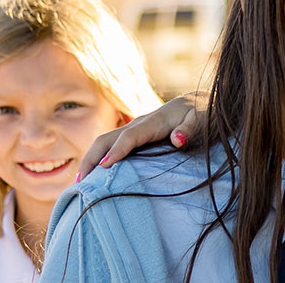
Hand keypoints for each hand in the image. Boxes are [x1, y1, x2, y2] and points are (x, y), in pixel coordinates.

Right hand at [75, 92, 204, 181]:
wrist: (200, 102)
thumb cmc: (203, 114)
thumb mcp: (203, 120)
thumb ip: (190, 130)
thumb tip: (178, 140)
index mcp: (155, 122)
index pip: (130, 136)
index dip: (117, 150)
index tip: (103, 167)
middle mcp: (139, 124)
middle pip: (107, 139)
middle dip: (92, 158)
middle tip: (81, 182)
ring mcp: (135, 129)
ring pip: (105, 141)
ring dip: (90, 159)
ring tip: (80, 182)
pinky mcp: (135, 135)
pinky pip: (112, 145)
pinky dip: (99, 157)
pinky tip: (93, 174)